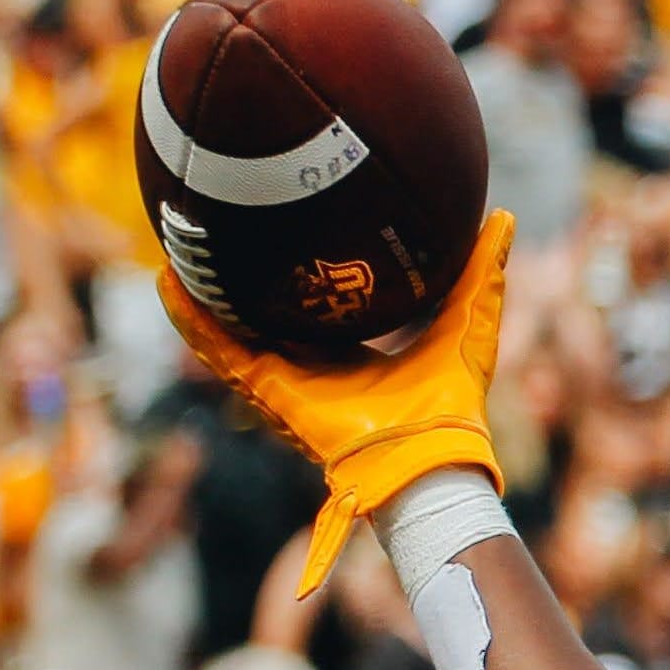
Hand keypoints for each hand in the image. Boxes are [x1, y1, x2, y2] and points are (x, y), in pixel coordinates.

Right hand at [155, 210, 516, 596]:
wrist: (430, 451)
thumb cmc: (452, 401)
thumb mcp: (468, 323)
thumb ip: (482, 273)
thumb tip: (500, 218)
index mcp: (351, 351)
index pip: (315, 304)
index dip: (297, 272)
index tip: (285, 230)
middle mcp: (312, 364)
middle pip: (262, 315)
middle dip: (235, 280)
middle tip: (211, 229)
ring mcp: (285, 377)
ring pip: (228, 330)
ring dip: (199, 294)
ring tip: (172, 250)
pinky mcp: (269, 388)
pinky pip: (220, 351)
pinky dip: (192, 320)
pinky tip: (169, 285)